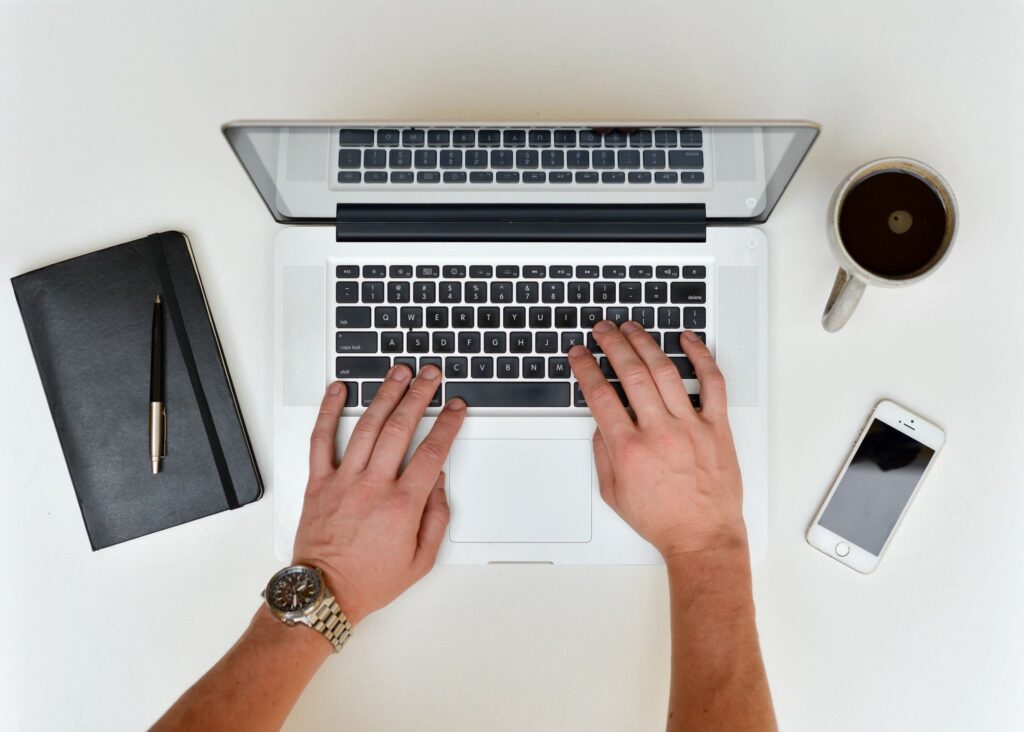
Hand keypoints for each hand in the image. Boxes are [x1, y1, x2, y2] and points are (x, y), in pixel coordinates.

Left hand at [292, 364, 466, 625]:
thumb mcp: (421, 560)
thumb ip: (436, 518)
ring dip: (384, 395)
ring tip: (398, 373)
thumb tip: (438, 481)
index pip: (432, 452)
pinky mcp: (318, 482)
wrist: (323, 594)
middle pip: (401, 428)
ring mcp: (343, 480)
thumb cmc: (369, 580)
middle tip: (431, 376)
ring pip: (367, 426)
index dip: (448, 425)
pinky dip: (328, 411)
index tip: (456, 408)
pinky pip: (320, 439)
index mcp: (401, 505)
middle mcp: (372, 486)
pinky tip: (338, 390)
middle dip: (419, 396)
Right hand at [568, 322, 745, 559]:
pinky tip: (687, 340)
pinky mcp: (717, 426)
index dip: (586, 368)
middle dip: (612, 345)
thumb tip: (601, 423)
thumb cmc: (662, 519)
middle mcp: (659, 432)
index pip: (601, 395)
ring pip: (665, 371)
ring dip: (645, 343)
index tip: (580, 354)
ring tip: (632, 328)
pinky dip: (700, 356)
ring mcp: (691, 426)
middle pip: (631, 373)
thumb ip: (603, 454)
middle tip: (602, 330)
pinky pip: (712, 382)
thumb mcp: (614, 493)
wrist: (703, 537)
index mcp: (630, 449)